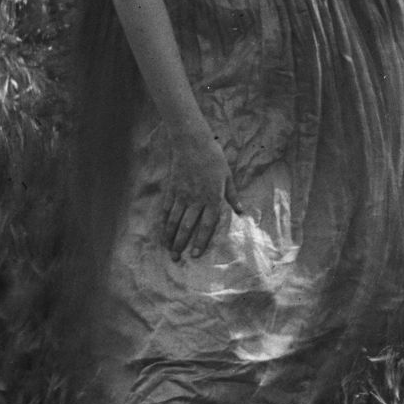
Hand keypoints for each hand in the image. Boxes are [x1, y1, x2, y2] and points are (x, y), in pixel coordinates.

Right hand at [159, 127, 236, 260]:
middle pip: (187, 226)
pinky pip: (165, 210)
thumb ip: (232, 195)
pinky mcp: (171, 190)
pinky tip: (162, 233)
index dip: (201, 240)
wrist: (191, 143)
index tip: (195, 254)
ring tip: (168, 251)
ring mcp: (181, 195)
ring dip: (170, 237)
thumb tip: (241, 211)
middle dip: (182, 244)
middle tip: (177, 259)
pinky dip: (163, 223)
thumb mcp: (228, 176)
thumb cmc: (214, 159)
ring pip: (173, 220)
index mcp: (212, 197)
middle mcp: (195, 199)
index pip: (207, 224)